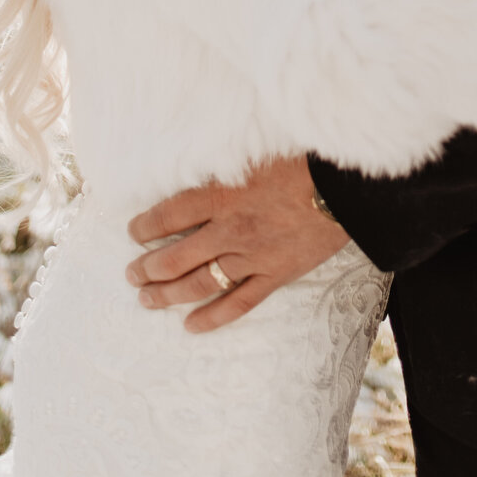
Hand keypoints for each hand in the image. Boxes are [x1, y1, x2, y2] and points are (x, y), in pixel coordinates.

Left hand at [123, 154, 348, 332]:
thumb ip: (225, 161)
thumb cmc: (302, 160)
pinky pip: (237, 303)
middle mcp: (230, 230)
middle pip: (176, 256)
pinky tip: (191, 325)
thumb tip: (197, 156)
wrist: (345, 189)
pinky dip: (212, 317)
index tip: (133, 231)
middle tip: (131, 273)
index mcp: (223, 195)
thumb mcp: (255, 150)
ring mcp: (251, 257)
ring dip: (168, 294)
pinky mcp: (275, 275)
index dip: (146, 225)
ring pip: (199, 283)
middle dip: (148, 267)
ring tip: (146, 298)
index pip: (170, 214)